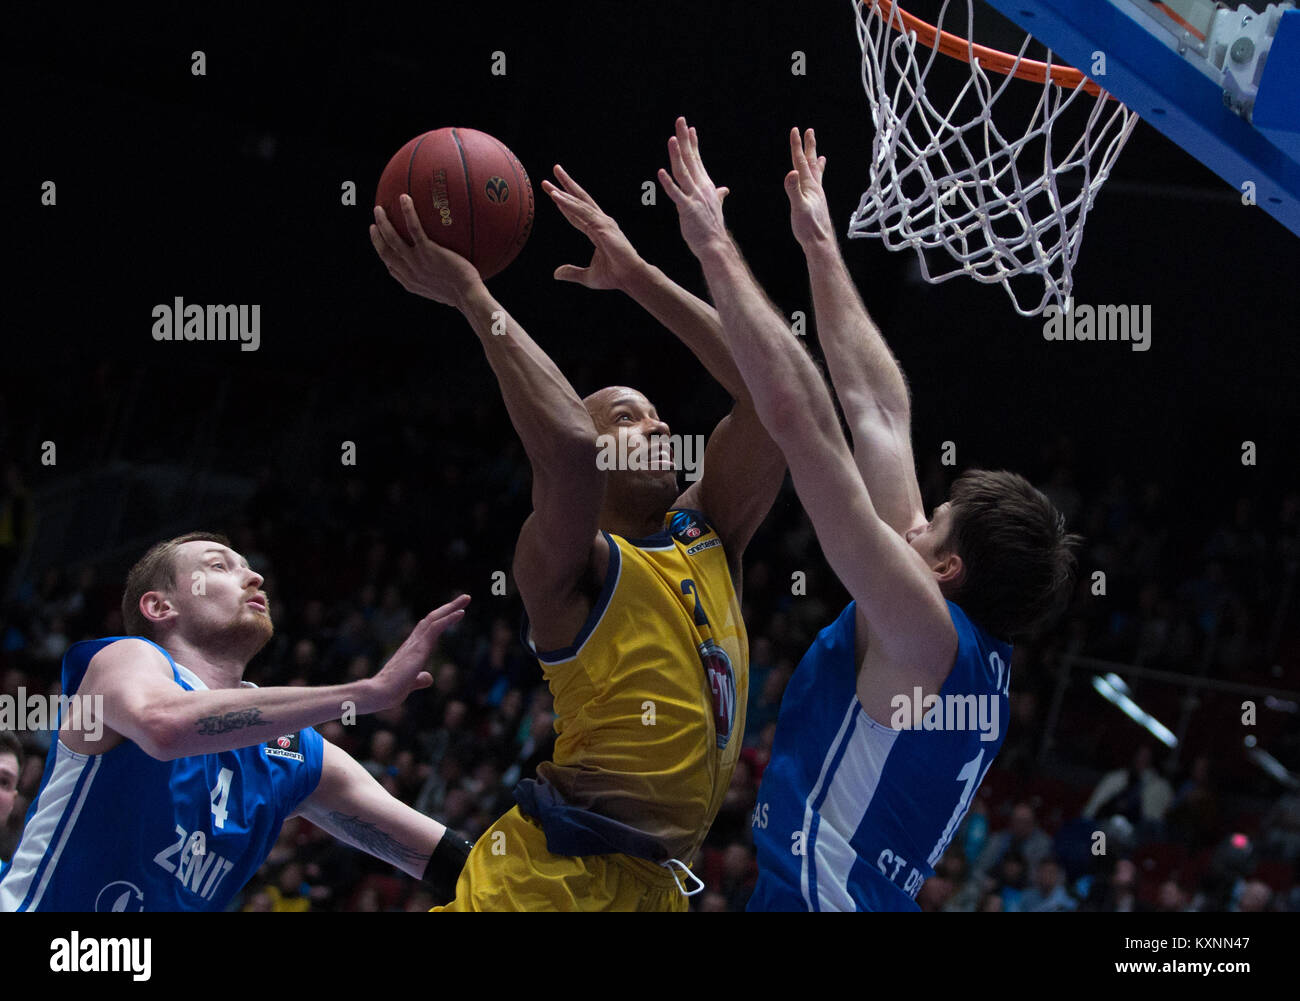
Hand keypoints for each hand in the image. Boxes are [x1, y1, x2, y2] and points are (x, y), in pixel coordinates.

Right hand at [360, 594, 469, 712]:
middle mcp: (413, 642)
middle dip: (449, 607)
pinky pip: (435, 628)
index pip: (429, 628)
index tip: (457, 611)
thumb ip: (419, 679)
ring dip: (451, 607)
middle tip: (466, 598)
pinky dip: (448, 619)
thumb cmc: (391, 691)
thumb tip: (428, 678)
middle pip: (433, 618)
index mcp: (412, 649)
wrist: (378, 694)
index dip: (443, 618)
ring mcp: (415, 643)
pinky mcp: (418, 648)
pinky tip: (461, 613)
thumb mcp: (410, 684)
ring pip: (434, 618)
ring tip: (467, 598)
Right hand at [370, 195, 484, 308]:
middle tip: (373, 224)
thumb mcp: (449, 292)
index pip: (392, 268)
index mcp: (412, 283)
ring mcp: (416, 261)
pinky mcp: (427, 251)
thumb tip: (453, 271)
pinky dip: (407, 212)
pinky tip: (405, 198)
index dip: (384, 256)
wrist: (468, 296)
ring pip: (392, 238)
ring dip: (383, 222)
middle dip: (376, 237)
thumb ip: (444, 279)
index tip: (381, 245)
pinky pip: (414, 228)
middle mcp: (409, 272)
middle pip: (385, 252)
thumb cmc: (465, 295)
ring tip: (379, 208)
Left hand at [543, 165, 641, 289]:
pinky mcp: (602, 226)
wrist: (630, 278)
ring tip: (548, 183)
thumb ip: (572, 272)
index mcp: (597, 230)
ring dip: (563, 191)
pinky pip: (582, 212)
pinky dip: (568, 204)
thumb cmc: (615, 276)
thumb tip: (555, 274)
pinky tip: (556, 197)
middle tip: (554, 170)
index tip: (552, 192)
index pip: (577, 212)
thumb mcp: (588, 276)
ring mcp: (602, 222)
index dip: (564, 201)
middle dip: (566, 185)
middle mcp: (600, 222)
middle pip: (580, 199)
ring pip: (579, 203)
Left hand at [657, 117, 731, 255]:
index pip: (697, 160)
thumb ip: (717, 196)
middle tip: (680, 120)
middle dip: (685, 139)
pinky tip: (660, 172)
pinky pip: (676, 194)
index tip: (689, 128)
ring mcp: (694, 197)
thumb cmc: (712, 228)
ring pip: (683, 172)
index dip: (693, 144)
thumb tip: (724, 190)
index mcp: (705, 186)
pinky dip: (668, 183)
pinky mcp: (687, 209)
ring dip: (677, 155)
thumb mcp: (715, 207)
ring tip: (672, 138)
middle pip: (690, 159)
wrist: (715, 245)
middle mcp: (701, 187)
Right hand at [784, 127, 832, 247]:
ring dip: (815, 162)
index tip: (795, 130)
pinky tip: (817, 184)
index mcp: (809, 185)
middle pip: (811, 162)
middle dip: (809, 146)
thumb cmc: (808, 227)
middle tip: (809, 131)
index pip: (800, 161)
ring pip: (816, 174)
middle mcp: (815, 187)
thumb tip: (791, 173)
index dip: (797, 145)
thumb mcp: (798, 207)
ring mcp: (817, 196)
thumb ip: (794, 189)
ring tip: (820, 155)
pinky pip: (817, 187)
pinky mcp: (817, 204)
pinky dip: (817, 180)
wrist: (820, 242)